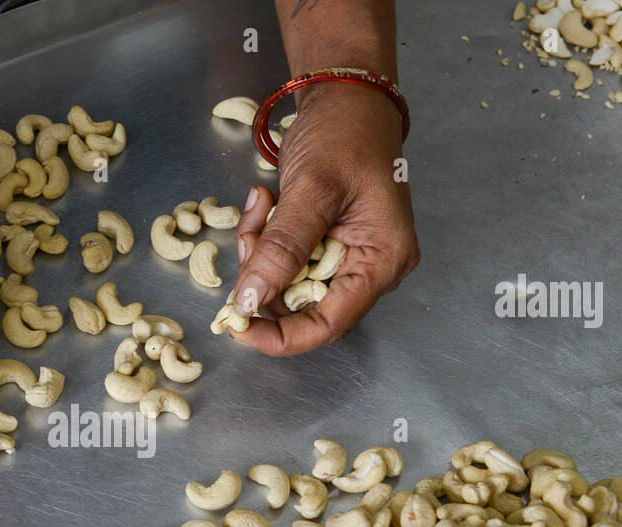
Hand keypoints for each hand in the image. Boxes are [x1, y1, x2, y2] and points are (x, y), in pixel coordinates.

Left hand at [230, 82, 418, 355]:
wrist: (347, 95)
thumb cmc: (346, 132)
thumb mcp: (313, 189)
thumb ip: (283, 248)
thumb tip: (251, 301)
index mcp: (382, 261)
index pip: (330, 324)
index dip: (282, 336)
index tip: (239, 326)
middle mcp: (370, 267)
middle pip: (304, 307)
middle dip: (265, 280)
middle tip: (249, 235)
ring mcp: (347, 256)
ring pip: (287, 284)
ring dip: (261, 254)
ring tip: (260, 206)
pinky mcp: (325, 243)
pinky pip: (285, 260)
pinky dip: (266, 239)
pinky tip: (266, 201)